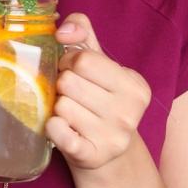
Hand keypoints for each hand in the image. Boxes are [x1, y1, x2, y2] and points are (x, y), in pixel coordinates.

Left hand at [46, 13, 152, 170]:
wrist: (104, 152)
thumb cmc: (97, 99)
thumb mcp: (98, 64)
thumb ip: (82, 34)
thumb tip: (63, 32)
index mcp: (135, 86)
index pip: (83, 60)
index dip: (68, 62)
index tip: (73, 72)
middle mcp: (130, 112)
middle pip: (69, 82)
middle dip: (62, 85)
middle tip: (70, 95)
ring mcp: (114, 136)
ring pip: (61, 106)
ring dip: (57, 107)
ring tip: (70, 113)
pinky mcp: (92, 156)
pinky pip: (57, 131)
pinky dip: (52, 127)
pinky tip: (61, 128)